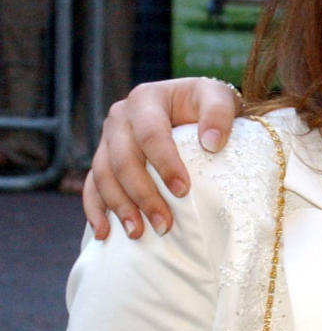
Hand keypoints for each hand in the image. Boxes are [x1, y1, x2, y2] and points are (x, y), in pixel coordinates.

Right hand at [83, 77, 241, 239]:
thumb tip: (212, 143)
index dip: (165, 163)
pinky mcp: (103, 158)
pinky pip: (91, 185)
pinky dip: (95, 209)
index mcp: (145, 99)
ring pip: (103, 175)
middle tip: (164, 224)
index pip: (151, 134)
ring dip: (119, 207)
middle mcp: (119, 117)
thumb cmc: (206, 104)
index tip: (183, 191)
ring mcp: (107, 139)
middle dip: (143, 195)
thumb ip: (218, 114)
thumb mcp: (219, 97)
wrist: (192, 105)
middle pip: (123, 159)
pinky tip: (104, 232)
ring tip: (138, 233)